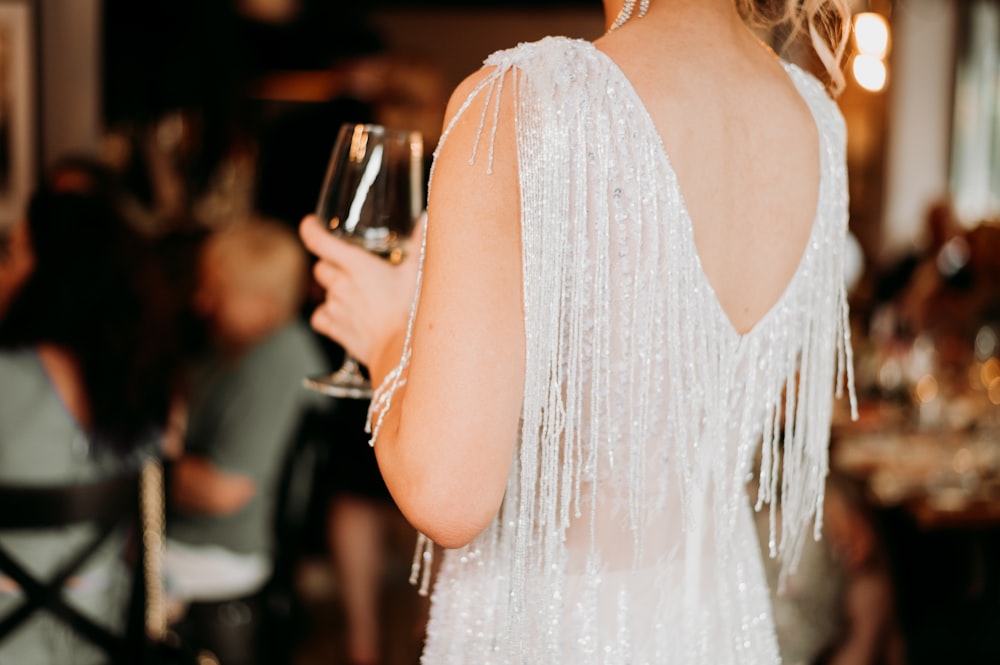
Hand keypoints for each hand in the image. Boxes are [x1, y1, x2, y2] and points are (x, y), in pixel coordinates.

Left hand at [299, 213, 421, 366]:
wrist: (401, 350)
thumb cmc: (410, 311)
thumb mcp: (419, 271)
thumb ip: (421, 242)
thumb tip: (426, 219)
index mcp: (356, 265)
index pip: (318, 240)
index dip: (311, 229)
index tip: (311, 224)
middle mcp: (340, 284)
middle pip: (320, 267)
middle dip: (331, 265)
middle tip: (350, 268)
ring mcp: (336, 308)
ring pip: (322, 292)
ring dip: (333, 290)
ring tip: (354, 294)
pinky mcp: (336, 330)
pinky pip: (320, 318)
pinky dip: (327, 315)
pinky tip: (342, 315)